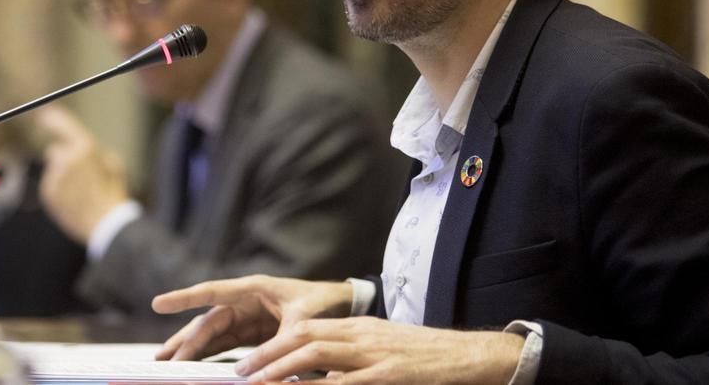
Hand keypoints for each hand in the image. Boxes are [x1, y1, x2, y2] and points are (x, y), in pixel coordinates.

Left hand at [37, 105, 128, 242]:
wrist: (105, 223)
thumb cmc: (113, 193)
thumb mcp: (114, 164)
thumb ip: (94, 151)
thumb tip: (80, 145)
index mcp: (85, 148)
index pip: (64, 126)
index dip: (54, 119)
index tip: (46, 115)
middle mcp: (66, 159)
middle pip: (56, 152)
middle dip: (64, 159)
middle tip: (79, 175)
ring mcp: (55, 177)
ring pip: (54, 170)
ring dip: (62, 176)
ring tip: (81, 192)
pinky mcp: (48, 193)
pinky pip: (50, 185)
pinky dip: (58, 190)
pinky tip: (73, 200)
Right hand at [151, 275, 353, 360]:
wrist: (344, 306)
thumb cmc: (324, 303)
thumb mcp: (304, 320)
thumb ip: (282, 340)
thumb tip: (265, 365)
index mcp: (254, 289)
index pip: (213, 293)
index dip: (185, 298)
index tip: (158, 304)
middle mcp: (244, 302)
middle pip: (207, 321)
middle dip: (184, 340)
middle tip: (162, 359)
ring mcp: (246, 319)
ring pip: (211, 335)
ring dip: (190, 350)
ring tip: (166, 364)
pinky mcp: (252, 335)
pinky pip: (224, 346)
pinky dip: (208, 357)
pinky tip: (192, 368)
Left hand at [233, 317, 523, 383]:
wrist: (468, 356)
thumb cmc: (425, 357)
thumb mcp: (383, 349)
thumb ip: (350, 358)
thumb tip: (315, 376)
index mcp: (358, 328)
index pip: (306, 329)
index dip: (272, 345)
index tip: (248, 361)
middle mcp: (361, 336)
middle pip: (303, 337)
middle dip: (267, 355)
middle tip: (240, 373)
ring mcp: (373, 356)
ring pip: (317, 354)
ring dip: (282, 369)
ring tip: (258, 384)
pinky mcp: (387, 375)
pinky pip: (345, 382)